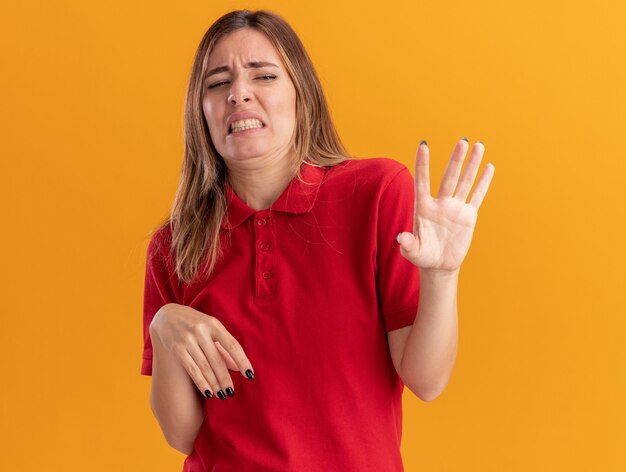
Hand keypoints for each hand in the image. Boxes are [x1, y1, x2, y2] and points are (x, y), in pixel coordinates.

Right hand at [149, 303, 254, 397]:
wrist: (166, 315)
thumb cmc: (194, 322)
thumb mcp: (210, 328)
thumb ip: (223, 346)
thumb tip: (237, 367)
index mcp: (213, 324)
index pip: (232, 345)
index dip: (242, 361)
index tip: (250, 374)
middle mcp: (201, 331)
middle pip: (217, 360)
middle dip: (225, 378)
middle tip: (231, 392)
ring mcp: (187, 340)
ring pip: (204, 367)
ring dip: (214, 383)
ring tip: (222, 395)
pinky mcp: (177, 348)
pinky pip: (192, 369)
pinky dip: (201, 382)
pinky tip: (209, 392)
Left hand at [397, 139, 494, 272]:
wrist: (439, 264)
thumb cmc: (422, 256)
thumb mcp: (413, 252)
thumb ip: (408, 244)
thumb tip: (401, 238)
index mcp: (423, 207)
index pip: (422, 181)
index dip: (422, 164)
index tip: (423, 145)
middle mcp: (440, 203)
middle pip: (448, 178)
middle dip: (456, 160)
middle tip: (462, 141)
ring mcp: (455, 208)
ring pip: (464, 182)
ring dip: (472, 165)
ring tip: (479, 145)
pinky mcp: (468, 215)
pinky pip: (477, 196)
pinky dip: (483, 182)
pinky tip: (489, 167)